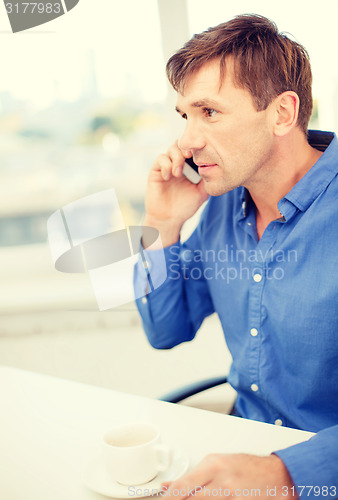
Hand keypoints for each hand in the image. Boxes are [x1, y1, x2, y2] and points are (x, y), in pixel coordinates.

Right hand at [143, 141, 207, 247]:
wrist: (169, 219)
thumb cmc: (185, 206)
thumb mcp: (202, 192)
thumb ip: (208, 179)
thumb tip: (218, 166)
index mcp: (190, 167)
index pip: (194, 149)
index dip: (197, 147)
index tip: (202, 152)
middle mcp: (178, 163)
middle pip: (182, 143)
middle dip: (186, 147)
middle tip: (190, 155)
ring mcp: (167, 166)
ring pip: (171, 149)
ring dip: (176, 158)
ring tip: (178, 173)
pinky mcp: (156, 171)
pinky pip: (160, 159)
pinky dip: (166, 165)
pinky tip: (169, 177)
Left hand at [161, 453, 297, 498]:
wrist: (277, 476)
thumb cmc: (246, 468)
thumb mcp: (216, 464)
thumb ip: (192, 477)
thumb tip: (168, 488)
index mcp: (213, 466)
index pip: (181, 488)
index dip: (169, 498)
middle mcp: (222, 482)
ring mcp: (232, 497)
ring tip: (202, 497)